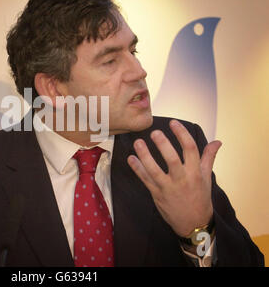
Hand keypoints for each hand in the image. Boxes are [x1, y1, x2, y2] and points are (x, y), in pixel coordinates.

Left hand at [127, 119, 221, 236]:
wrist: (194, 224)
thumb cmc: (200, 198)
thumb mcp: (207, 178)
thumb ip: (208, 158)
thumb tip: (217, 142)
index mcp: (195, 173)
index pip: (190, 149)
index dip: (181, 134)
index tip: (173, 123)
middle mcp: (182, 179)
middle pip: (172, 159)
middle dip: (163, 145)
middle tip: (154, 132)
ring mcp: (168, 188)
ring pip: (155, 170)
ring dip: (145, 156)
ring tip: (138, 143)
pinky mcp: (157, 195)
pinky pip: (145, 180)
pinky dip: (137, 169)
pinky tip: (131, 158)